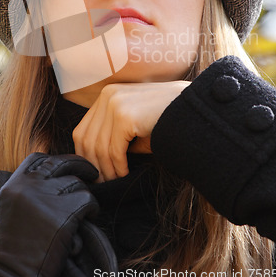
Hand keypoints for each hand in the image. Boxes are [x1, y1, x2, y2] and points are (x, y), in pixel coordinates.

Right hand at [0, 153, 98, 276]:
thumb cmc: (15, 248)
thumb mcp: (14, 208)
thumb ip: (31, 189)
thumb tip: (60, 174)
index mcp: (14, 184)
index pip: (38, 159)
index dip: (56, 160)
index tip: (69, 165)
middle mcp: (29, 187)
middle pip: (60, 164)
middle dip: (80, 165)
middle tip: (92, 172)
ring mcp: (46, 199)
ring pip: (77, 184)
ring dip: (83, 197)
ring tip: (81, 213)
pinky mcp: (64, 215)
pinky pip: (88, 201)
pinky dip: (92, 209)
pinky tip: (87, 220)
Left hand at [72, 81, 189, 181]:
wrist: (193, 109)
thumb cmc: (164, 120)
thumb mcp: (133, 125)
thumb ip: (112, 136)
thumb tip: (94, 161)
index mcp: (107, 94)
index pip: (83, 129)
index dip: (85, 155)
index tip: (94, 172)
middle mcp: (108, 95)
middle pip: (86, 138)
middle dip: (93, 164)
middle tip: (102, 182)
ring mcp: (115, 103)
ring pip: (99, 147)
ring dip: (106, 168)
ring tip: (115, 179)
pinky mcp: (125, 116)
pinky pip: (113, 150)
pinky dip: (118, 166)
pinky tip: (125, 173)